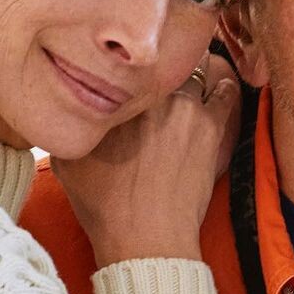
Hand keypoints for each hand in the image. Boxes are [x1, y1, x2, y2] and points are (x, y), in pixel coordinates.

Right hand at [52, 56, 241, 267]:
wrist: (145, 237)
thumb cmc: (105, 204)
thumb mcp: (67, 161)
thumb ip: (72, 123)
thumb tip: (67, 104)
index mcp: (114, 96)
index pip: (130, 57)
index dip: (135, 58)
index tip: (136, 63)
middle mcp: (150, 94)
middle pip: (166, 56)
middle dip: (166, 59)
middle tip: (165, 66)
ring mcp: (186, 108)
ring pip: (200, 68)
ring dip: (198, 70)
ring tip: (193, 76)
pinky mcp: (213, 127)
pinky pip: (226, 91)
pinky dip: (223, 86)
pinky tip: (219, 88)